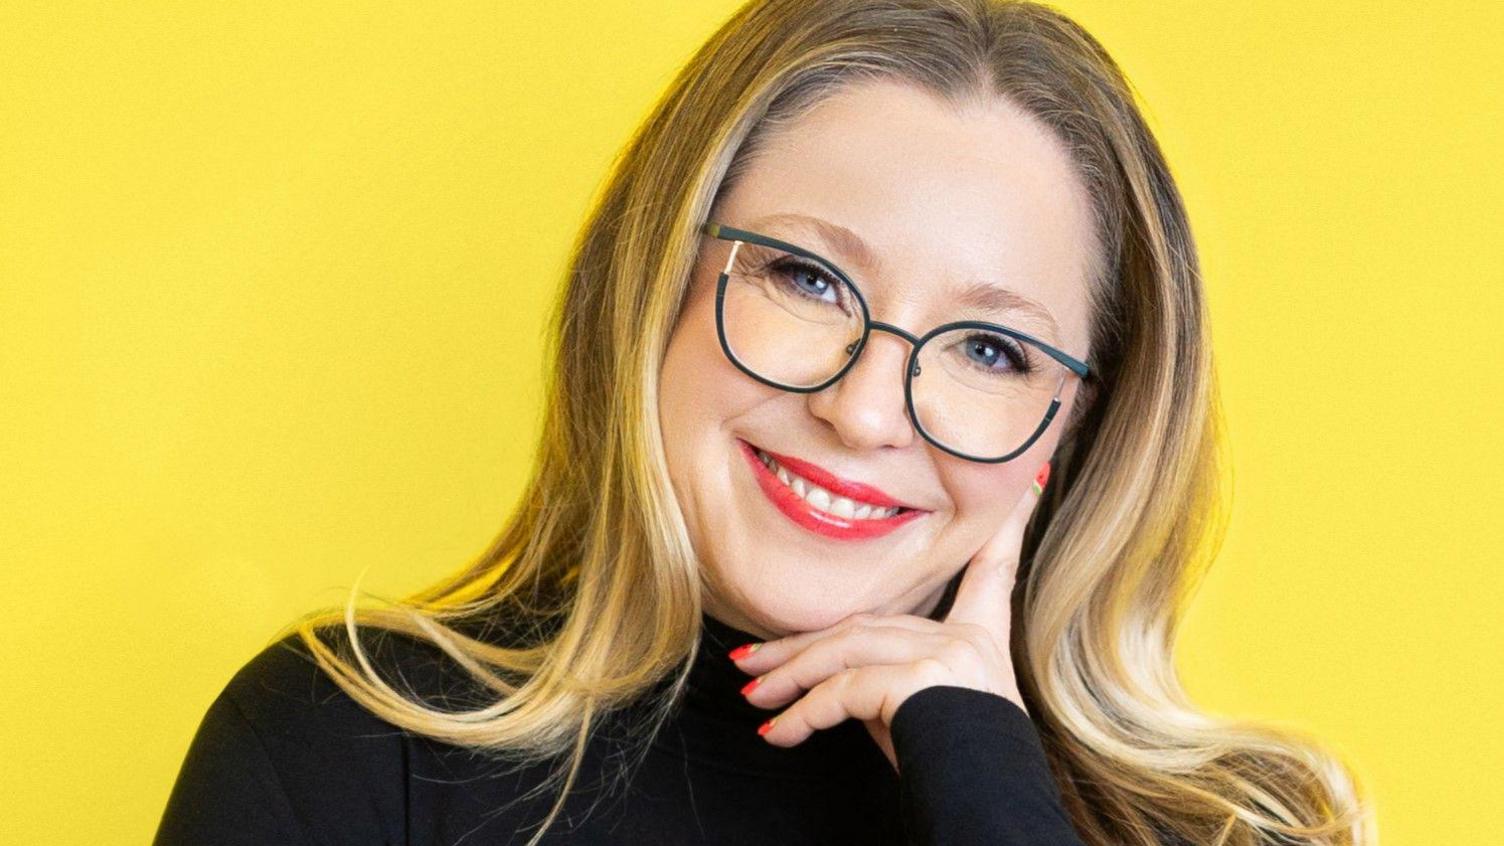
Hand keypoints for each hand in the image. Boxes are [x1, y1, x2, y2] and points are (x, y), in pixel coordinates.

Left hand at [727, 461, 1050, 771]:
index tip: (1025, 481)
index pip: (993, 569)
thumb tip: (834, 683)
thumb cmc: (959, 772)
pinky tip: (780, 733)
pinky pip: (845, 691)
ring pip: (847, 650)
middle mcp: (969, 638)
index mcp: (981, 640)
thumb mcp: (930, 716)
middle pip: (868, 623)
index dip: (1008, 524)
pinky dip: (804, 714)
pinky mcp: (925, 677)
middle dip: (803, 643)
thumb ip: (894, 680)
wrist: (989, 806)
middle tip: (752, 661)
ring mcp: (949, 653)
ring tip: (754, 696)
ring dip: (790, 677)